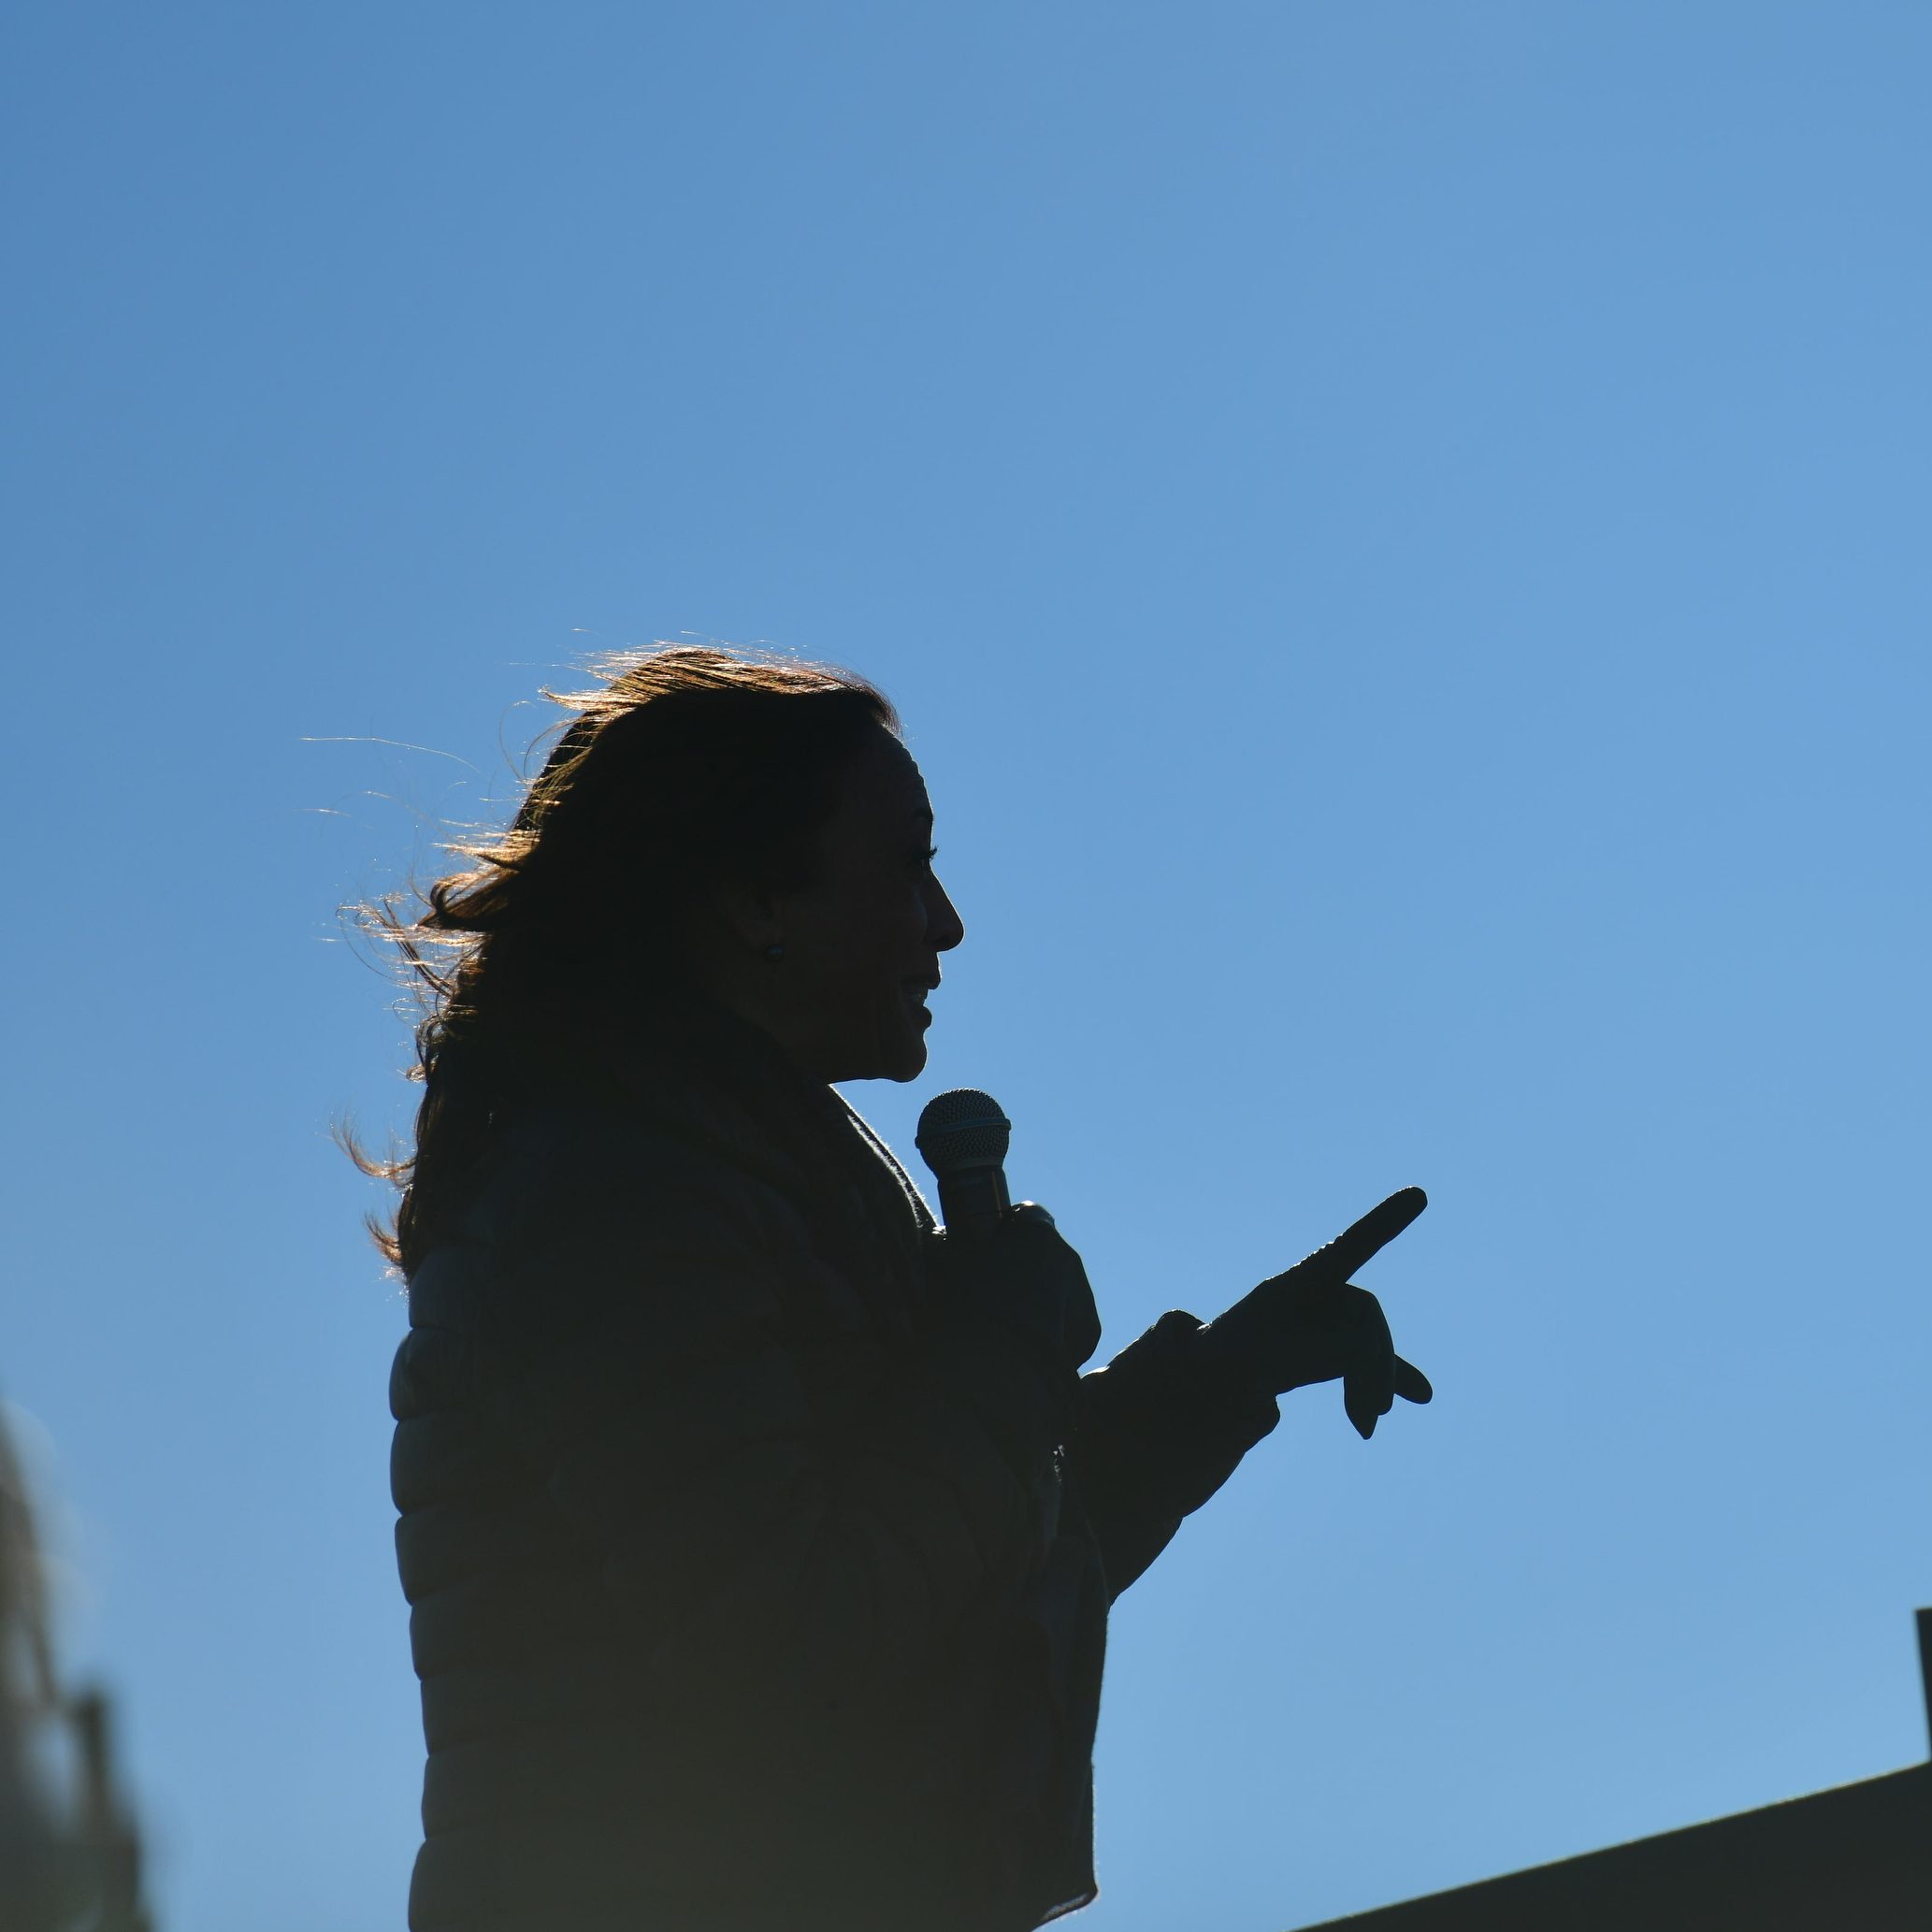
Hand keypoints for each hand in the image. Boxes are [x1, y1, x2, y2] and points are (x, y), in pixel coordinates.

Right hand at [925, 1202, 1102, 1372]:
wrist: (998, 1366)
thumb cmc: (964, 1306)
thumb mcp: (941, 1263)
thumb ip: (946, 1245)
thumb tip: (941, 1242)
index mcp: (1037, 1232)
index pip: (1026, 1215)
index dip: (1006, 1229)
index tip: (988, 1244)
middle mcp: (1067, 1258)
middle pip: (1044, 1253)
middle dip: (1022, 1266)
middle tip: (991, 1289)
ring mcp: (1082, 1296)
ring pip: (1059, 1288)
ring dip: (1037, 1299)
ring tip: (1005, 1324)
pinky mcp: (1088, 1333)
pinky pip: (1067, 1322)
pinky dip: (1050, 1331)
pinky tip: (1022, 1346)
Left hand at [1199, 1187, 1432, 1438]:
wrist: (1220, 1371)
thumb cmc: (1235, 1352)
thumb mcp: (1266, 1353)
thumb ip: (1319, 1351)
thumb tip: (1369, 1360)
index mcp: (1301, 1280)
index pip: (1349, 1247)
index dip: (1383, 1222)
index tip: (1418, 1194)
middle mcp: (1324, 1291)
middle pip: (1368, 1318)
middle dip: (1373, 1363)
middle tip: (1372, 1410)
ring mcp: (1335, 1317)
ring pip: (1372, 1345)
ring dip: (1376, 1383)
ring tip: (1366, 1425)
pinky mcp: (1340, 1345)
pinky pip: (1373, 1360)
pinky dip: (1389, 1380)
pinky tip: (1421, 1396)